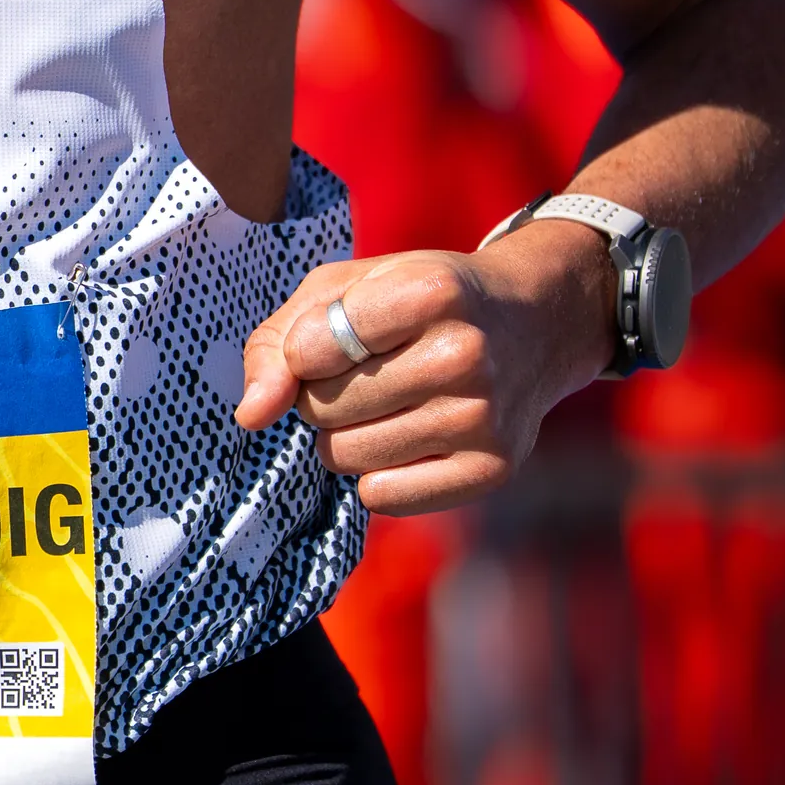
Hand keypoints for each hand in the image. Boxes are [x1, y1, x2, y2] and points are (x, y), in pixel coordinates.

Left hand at [233, 223, 615, 512]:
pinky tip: (412, 436)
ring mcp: (482, 418)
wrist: (534, 322)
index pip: (309, 350)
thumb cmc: (420, 300)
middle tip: (371, 368)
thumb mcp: (346, 287)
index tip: (342, 333)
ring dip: (346, 434)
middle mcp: (463, 355)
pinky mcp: (492, 470)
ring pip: (344, 457)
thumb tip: (250, 416)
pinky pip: (381, 497)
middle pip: (322, 409)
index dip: (307, 348)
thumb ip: (277, 341)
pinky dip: (379, 473)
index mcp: (429, 291)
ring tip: (391, 400)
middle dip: (324, 392)